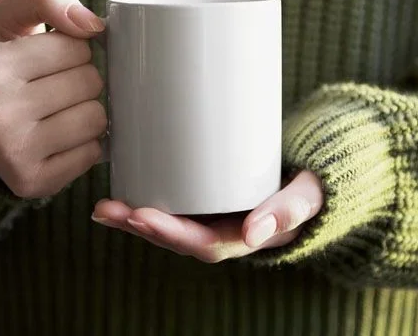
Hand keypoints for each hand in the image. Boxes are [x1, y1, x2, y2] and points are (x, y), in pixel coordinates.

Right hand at [0, 0, 106, 197]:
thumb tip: (93, 25)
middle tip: (52, 88)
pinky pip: (94, 154)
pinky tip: (57, 141)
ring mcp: (13, 152)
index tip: (47, 61)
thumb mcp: (9, 18)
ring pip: (97, 118)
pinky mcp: (33, 182)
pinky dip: (84, 146)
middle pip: (90, 81)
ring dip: (87, 113)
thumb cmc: (3, 65)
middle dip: (81, 81)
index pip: (77, 45)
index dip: (72, 49)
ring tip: (56, 114)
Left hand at [92, 171, 322, 262]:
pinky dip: (143, 201)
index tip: (142, 217)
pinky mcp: (202, 197)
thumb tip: (256, 233)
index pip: (202, 244)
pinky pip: (170, 205)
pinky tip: (117, 191)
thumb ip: (290, 210)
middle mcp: (222, 231)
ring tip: (103, 206)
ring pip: (167, 223)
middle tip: (110, 209)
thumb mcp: (309, 196)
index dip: (170, 233)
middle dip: (141, 225)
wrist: (313, 174)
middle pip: (176, 236)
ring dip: (133, 218)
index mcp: (244, 236)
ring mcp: (210, 215)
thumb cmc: (311, 185)